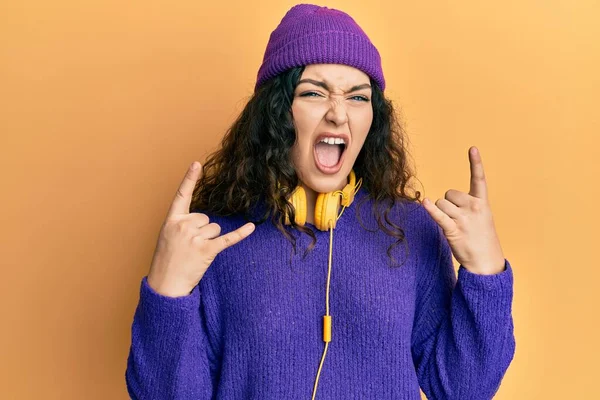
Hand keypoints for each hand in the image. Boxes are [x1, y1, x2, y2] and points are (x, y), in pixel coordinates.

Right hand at [147, 162, 255, 296]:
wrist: (165, 285)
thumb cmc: (166, 261)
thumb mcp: (167, 237)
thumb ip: (182, 224)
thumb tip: (204, 219)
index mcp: (171, 221)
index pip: (181, 196)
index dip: (189, 179)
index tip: (196, 164)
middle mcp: (183, 226)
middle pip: (206, 217)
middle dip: (202, 230)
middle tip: (189, 247)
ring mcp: (195, 238)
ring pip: (215, 228)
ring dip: (210, 240)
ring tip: (195, 253)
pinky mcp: (207, 251)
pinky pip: (227, 238)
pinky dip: (240, 234)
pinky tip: (251, 227)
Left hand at [422, 146, 504, 274]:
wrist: (486, 263)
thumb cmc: (481, 239)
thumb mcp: (482, 218)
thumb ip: (467, 205)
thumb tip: (442, 201)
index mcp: (482, 203)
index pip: (479, 179)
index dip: (475, 163)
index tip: (472, 148)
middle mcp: (474, 208)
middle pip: (449, 193)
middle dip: (448, 203)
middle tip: (458, 219)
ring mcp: (464, 219)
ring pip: (441, 203)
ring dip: (441, 213)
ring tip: (454, 227)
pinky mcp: (453, 230)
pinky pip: (439, 216)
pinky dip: (431, 210)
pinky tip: (425, 203)